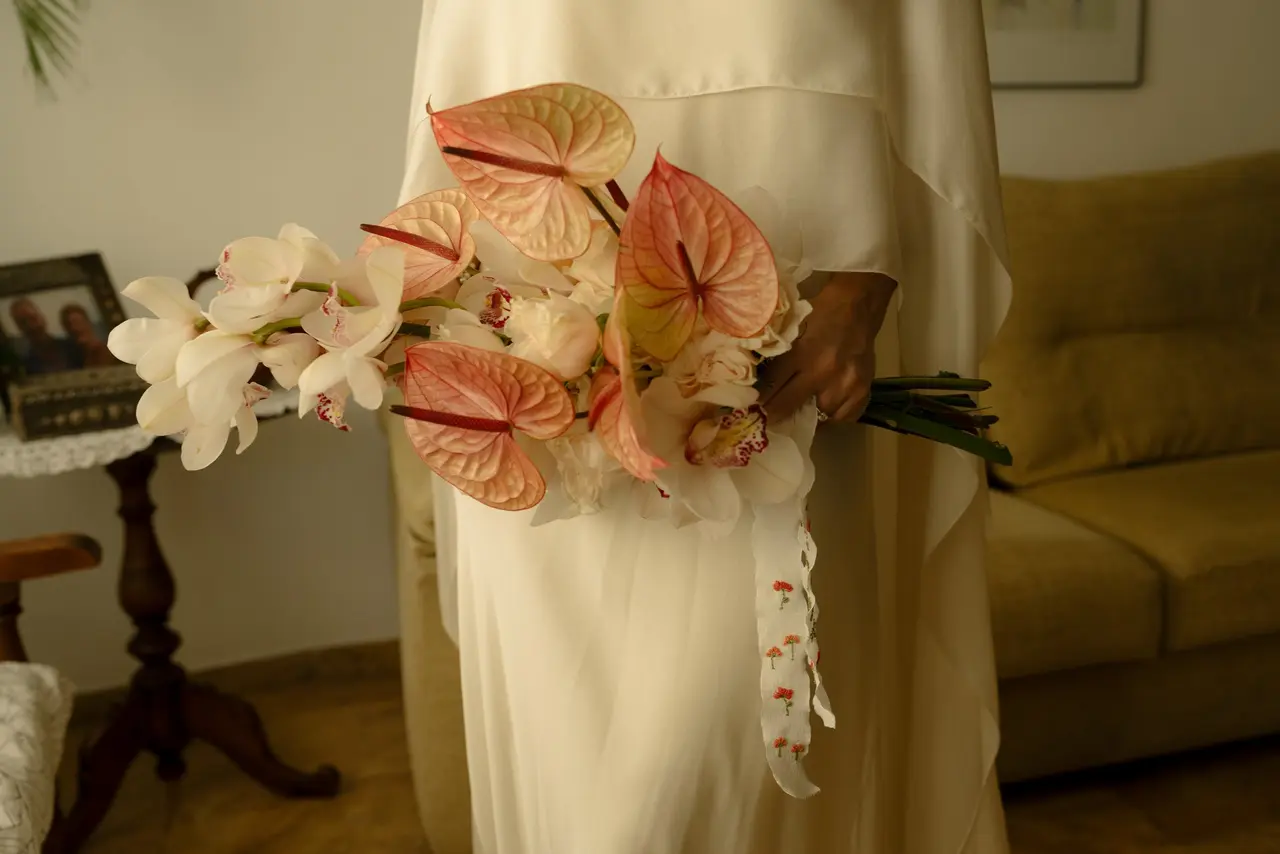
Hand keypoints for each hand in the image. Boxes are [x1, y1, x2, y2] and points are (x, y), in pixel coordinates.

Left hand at [760, 272, 895, 423]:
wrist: (858, 304)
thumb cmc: (820, 313)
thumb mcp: (792, 329)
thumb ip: (778, 357)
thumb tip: (759, 383)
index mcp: (801, 353)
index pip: (771, 388)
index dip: (758, 401)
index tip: (751, 409)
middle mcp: (824, 372)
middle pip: (789, 406)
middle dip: (774, 413)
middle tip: (766, 417)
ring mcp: (846, 384)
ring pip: (818, 417)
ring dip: (806, 414)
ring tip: (799, 410)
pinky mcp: (863, 390)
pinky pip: (843, 418)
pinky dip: (832, 417)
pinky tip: (824, 408)